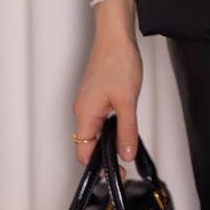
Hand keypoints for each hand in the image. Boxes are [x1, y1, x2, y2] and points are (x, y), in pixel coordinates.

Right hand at [72, 6, 142, 179]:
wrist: (115, 36)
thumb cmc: (117, 61)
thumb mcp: (127, 100)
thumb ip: (127, 130)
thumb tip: (126, 154)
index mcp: (85, 114)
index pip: (85, 153)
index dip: (99, 167)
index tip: (116, 173)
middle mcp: (82, 110)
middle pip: (88, 144)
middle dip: (104, 156)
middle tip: (124, 161)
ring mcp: (87, 101)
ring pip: (94, 130)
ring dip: (108, 140)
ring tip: (125, 143)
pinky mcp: (94, 94)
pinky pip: (98, 118)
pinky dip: (108, 126)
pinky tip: (122, 123)